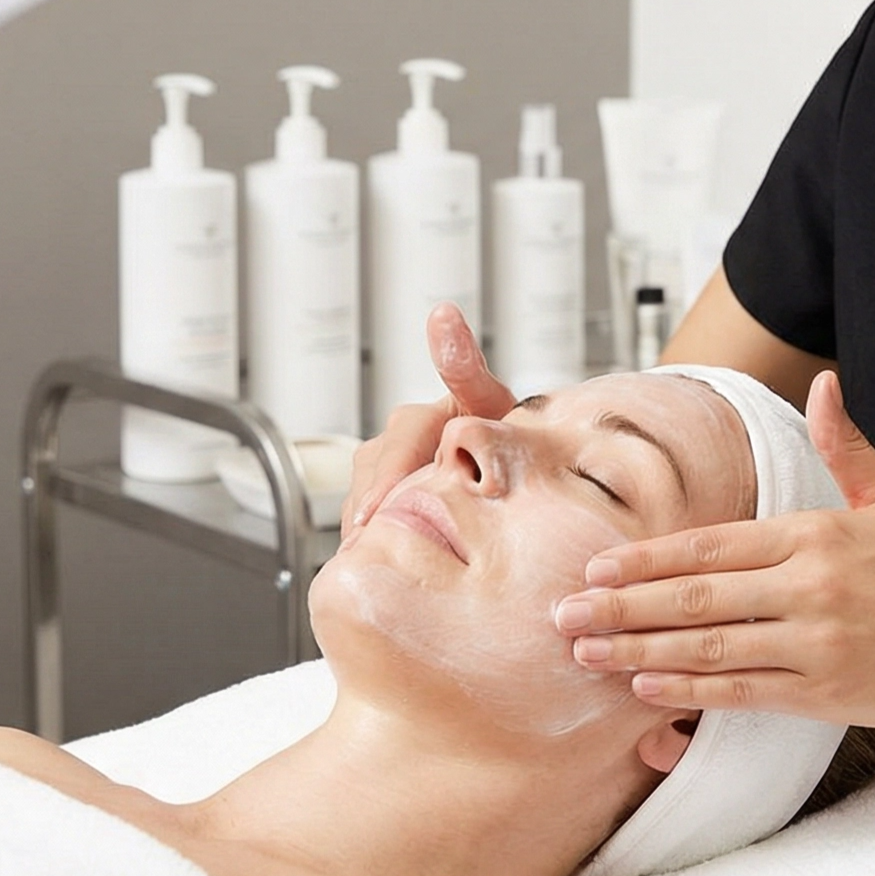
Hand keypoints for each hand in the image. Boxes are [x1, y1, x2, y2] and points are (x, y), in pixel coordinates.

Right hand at [339, 303, 515, 542]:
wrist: (512, 464)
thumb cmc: (501, 434)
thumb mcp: (491, 403)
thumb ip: (465, 365)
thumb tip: (442, 312)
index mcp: (418, 419)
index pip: (394, 447)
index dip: (381, 484)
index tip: (371, 516)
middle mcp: (394, 443)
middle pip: (373, 481)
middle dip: (373, 515)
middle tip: (373, 554)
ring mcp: (384, 475)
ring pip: (362, 503)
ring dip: (370, 531)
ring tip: (381, 562)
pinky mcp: (381, 502)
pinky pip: (365, 521)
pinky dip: (373, 541)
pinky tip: (386, 563)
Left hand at [550, 370, 874, 726]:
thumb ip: (848, 446)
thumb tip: (825, 383)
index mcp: (815, 534)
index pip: (711, 546)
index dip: (648, 558)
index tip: (597, 565)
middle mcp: (809, 587)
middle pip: (694, 597)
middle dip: (622, 606)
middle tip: (564, 612)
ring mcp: (816, 644)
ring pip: (709, 647)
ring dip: (640, 652)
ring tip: (587, 653)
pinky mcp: (827, 693)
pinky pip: (743, 693)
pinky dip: (691, 691)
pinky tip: (646, 689)